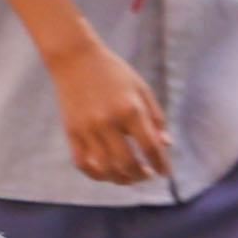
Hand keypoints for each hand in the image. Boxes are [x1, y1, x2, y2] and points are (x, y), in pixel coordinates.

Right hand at [53, 46, 171, 184]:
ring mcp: (87, 129)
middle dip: (142, 175)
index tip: (166, 172)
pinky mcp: (71, 132)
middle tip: (147, 174)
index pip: (150, 147)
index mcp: (130, 109)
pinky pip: (83, 164)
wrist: (75, 58)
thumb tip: (166, 145)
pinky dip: (96, 174)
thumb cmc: (113, 72)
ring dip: (121, 179)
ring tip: (130, 177)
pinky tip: (107, 173)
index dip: (161, 164)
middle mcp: (108, 122)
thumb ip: (155, 117)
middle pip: (128, 163)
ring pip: (106, 169)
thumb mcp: (141, 88)